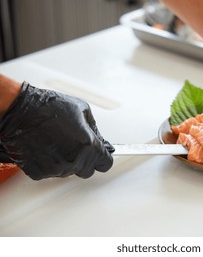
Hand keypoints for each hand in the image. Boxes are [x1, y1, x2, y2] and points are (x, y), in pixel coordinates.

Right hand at [0, 82, 114, 179]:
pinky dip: (49, 163)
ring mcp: (56, 168)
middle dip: (84, 159)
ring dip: (66, 161)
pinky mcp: (39, 173)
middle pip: (87, 170)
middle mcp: (73, 159)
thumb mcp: (82, 110)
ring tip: (56, 141)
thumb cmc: (48, 107)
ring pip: (69, 172)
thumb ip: (95, 130)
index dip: (102, 158)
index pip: (105, 163)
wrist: (19, 110)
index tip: (100, 155)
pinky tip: (45, 147)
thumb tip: (103, 142)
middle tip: (73, 143)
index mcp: (88, 144)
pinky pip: (51, 173)